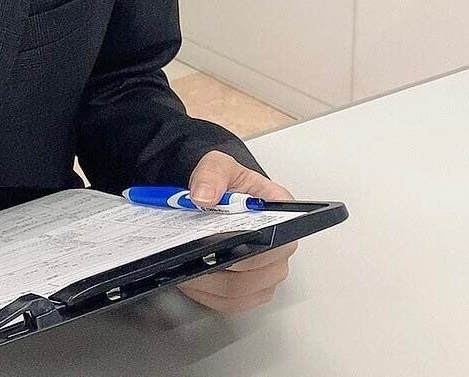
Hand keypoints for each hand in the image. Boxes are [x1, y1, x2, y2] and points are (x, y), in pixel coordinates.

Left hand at [174, 151, 298, 313]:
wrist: (212, 193)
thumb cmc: (225, 181)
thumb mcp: (217, 165)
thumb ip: (212, 175)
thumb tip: (205, 197)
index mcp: (281, 214)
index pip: (277, 240)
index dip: (251, 247)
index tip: (221, 243)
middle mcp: (280, 247)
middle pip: (257, 274)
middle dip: (222, 268)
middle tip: (194, 256)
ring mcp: (265, 271)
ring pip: (241, 293)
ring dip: (210, 284)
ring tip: (186, 267)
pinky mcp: (249, 288)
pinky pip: (230, 303)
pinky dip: (207, 294)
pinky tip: (190, 279)